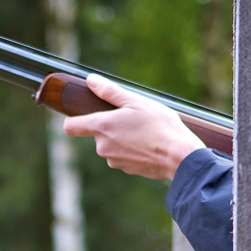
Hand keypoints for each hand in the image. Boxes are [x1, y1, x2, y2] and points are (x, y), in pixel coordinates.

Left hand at [62, 74, 204, 179]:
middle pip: (97, 133)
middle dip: (111, 126)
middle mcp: (102, 147)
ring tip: (144, 131)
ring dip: (122, 137)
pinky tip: (149, 144)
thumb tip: (91, 81)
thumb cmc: (160, 127)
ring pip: (111, 145)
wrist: (180, 157)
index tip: (80, 114)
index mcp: (102, 127)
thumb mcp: (136, 102)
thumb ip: (110, 92)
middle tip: (132, 118)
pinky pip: (123, 155)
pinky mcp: (126, 170)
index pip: (70, 127)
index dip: (72, 119)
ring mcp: (113, 161)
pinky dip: (132, 149)